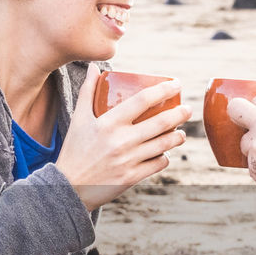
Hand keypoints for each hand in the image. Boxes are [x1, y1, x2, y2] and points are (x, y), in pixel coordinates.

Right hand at [57, 63, 191, 211]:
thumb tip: (93, 67)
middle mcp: (121, 141)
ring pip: (164, 144)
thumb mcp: (78, 119)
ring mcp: (128, 160)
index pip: (142, 100)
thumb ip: (87, 91)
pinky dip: (164, 157)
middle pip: (161, 122)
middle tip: (187, 109)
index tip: (176, 84)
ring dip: (177, 137)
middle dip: (180, 114)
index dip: (163, 89)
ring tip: (180, 133)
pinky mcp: (132, 177)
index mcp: (108, 123)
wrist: (68, 187)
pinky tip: (164, 153)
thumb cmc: (74, 150)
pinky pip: (158, 164)